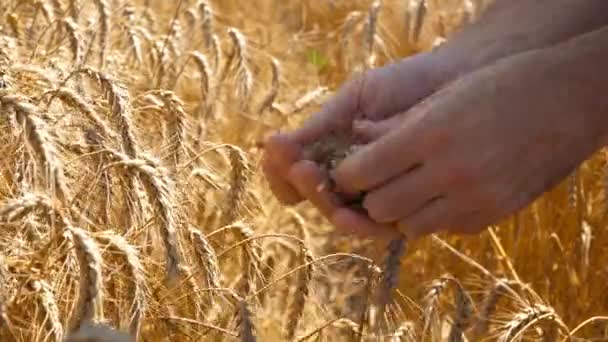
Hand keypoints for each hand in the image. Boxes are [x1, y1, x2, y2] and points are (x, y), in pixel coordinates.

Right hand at [262, 52, 442, 239]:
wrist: (451, 83)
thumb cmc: (400, 87)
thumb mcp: (352, 101)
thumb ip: (318, 128)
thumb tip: (270, 146)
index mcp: (328, 153)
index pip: (291, 176)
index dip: (281, 171)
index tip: (280, 151)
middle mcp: (347, 179)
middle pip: (314, 199)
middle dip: (305, 185)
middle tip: (303, 167)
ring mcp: (374, 195)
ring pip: (341, 218)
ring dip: (328, 206)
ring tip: (326, 184)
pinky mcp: (404, 208)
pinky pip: (378, 226)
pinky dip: (364, 223)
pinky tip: (357, 211)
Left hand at [333, 46, 605, 239]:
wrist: (565, 103)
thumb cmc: (497, 87)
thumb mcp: (441, 97)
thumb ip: (394, 125)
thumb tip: (356, 142)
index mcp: (430, 134)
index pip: (363, 172)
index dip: (346, 175)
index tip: (346, 172)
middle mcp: (451, 172)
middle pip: (380, 207)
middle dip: (369, 197)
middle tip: (372, 183)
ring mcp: (475, 199)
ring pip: (408, 227)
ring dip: (400, 211)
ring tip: (406, 189)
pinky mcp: (491, 215)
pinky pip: (443, 229)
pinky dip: (432, 216)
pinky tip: (441, 193)